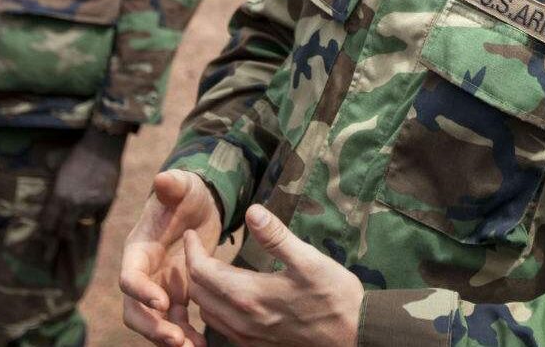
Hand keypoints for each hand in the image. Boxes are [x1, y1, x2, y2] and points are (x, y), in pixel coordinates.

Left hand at [39, 127, 126, 235]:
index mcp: (59, 195)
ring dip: (77, 227)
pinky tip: (91, 217)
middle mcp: (74, 203)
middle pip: (64, 230)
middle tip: (49, 258)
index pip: (48, 222)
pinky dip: (94, 218)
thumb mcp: (58, 171)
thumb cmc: (77, 155)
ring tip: (73, 235)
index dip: (44, 234)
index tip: (42, 244)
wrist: (102, 146)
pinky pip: (98, 218)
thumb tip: (45, 203)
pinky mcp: (106, 201)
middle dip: (56, 243)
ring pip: (82, 224)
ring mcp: (91, 203)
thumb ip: (53, 191)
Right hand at [120, 170, 223, 346]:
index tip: (162, 302)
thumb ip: (173, 185)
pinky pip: (176, 324)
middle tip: (175, 340)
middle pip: (135, 309)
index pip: (129, 276)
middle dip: (152, 327)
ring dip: (169, 339)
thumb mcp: (183, 187)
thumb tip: (163, 178)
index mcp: (138, 249)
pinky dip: (186, 336)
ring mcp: (158, 288)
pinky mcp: (176, 296)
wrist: (199, 207)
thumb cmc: (187, 194)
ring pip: (154, 323)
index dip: (141, 291)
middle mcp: (144, 273)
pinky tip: (203, 345)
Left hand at [186, 203, 360, 346]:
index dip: (192, 251)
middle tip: (197, 247)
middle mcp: (241, 320)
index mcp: (249, 295)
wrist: (353, 335)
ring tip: (207, 268)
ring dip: (200, 290)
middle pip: (198, 293)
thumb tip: (252, 211)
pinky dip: (213, 308)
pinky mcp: (256, 345)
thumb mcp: (308, 260)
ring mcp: (247, 336)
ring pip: (207, 313)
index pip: (202, 272)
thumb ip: (276, 236)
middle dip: (191, 268)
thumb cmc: (334, 296)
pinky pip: (221, 327)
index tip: (192, 234)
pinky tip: (226, 296)